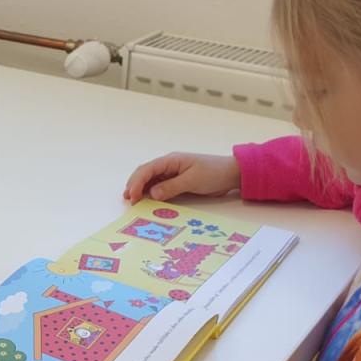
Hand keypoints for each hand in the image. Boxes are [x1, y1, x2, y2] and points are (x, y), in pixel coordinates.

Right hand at [123, 152, 239, 202]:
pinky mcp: (177, 181)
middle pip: (145, 173)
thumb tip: (152, 193)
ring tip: (132, 199)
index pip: (148, 169)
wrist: (232, 173)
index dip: (137, 182)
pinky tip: (147, 199)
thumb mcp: (193, 180)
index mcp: (171, 160)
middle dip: (134, 184)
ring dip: (140, 188)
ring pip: (151, 179)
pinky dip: (151, 192)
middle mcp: (169, 165)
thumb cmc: (214, 173)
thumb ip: (171, 187)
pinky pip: (160, 186)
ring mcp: (173, 173)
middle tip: (128, 199)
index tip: (132, 195)